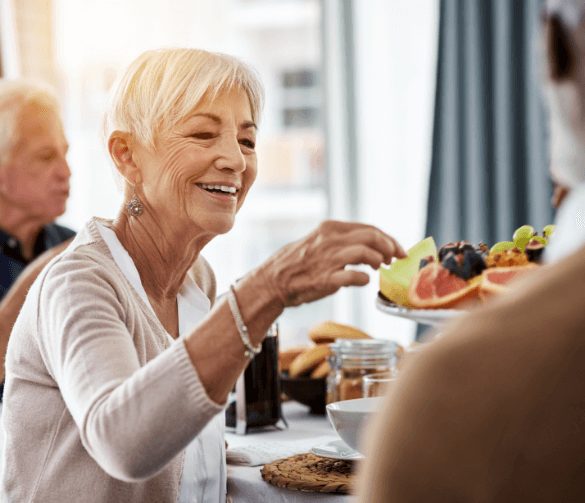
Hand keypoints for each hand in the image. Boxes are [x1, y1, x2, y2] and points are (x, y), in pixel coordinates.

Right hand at [257, 220, 404, 306]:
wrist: (272, 282)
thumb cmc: (297, 264)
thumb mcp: (319, 242)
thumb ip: (341, 241)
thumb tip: (370, 246)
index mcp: (330, 228)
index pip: (369, 228)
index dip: (388, 239)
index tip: (397, 250)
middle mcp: (330, 240)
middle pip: (372, 236)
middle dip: (390, 247)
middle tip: (395, 259)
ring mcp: (328, 259)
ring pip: (366, 252)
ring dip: (379, 261)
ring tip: (378, 269)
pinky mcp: (326, 279)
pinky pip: (354, 276)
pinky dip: (364, 278)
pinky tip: (363, 281)